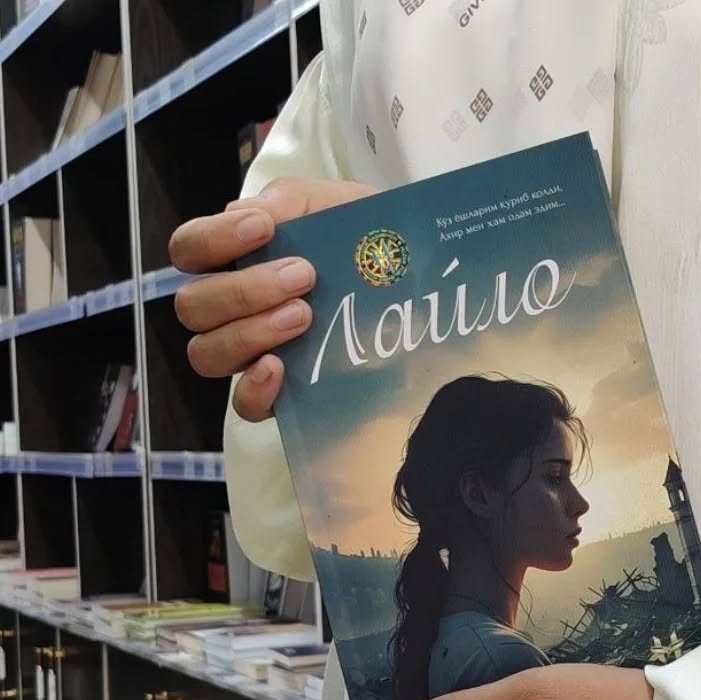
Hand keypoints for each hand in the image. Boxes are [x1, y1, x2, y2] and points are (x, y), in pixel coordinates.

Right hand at [169, 177, 373, 421]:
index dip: (212, 240)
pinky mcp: (280, 396)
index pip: (189, 250)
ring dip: (249, 332)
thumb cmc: (369, 243)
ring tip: (303, 316)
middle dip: (243, 289)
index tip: (263, 228)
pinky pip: (244, 405)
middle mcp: (233, 309)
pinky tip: (280, 368)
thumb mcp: (339, 207)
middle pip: (193, 307)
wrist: (419, 289)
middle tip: (302, 276)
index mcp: (238, 259)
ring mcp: (252, 354)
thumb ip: (294, 201)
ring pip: (207, 354)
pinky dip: (254, 388)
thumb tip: (252, 212)